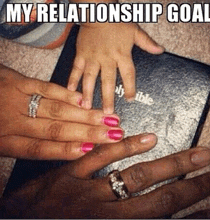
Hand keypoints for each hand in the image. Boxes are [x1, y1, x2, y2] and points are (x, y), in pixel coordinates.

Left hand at [0, 64, 122, 159]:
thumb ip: (24, 144)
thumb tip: (58, 148)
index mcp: (4, 141)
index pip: (42, 149)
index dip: (68, 151)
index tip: (91, 149)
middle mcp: (10, 122)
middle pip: (56, 130)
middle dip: (88, 133)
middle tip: (112, 133)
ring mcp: (14, 100)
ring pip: (55, 110)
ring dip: (84, 115)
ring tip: (107, 118)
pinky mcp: (15, 81)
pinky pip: (44, 88)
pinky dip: (65, 94)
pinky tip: (82, 100)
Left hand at [1, 133, 209, 217]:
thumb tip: (151, 215)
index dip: (190, 219)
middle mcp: (105, 214)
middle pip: (157, 199)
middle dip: (189, 186)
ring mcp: (89, 192)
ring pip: (136, 177)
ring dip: (167, 165)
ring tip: (193, 154)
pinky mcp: (71, 173)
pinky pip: (101, 158)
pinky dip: (126, 148)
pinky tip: (147, 139)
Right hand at [68, 23, 163, 113]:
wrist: (99, 10)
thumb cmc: (118, 21)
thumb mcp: (135, 31)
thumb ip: (147, 43)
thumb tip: (160, 51)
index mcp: (122, 54)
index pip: (128, 74)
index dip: (130, 87)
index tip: (130, 100)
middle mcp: (107, 58)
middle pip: (108, 80)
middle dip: (108, 97)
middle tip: (107, 112)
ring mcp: (93, 57)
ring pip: (91, 77)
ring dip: (88, 92)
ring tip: (86, 106)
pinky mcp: (81, 54)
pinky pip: (77, 68)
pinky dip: (73, 78)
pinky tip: (70, 90)